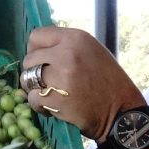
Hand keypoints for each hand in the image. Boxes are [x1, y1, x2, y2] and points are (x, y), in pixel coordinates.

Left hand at [20, 26, 147, 141]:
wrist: (121, 112)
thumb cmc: (109, 82)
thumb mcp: (92, 52)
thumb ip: (67, 47)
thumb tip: (41, 50)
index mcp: (76, 38)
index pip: (37, 36)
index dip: (35, 50)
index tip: (41, 61)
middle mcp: (66, 53)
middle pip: (29, 58)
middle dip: (33, 72)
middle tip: (46, 82)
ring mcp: (59, 76)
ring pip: (26, 79)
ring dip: (34, 88)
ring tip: (49, 94)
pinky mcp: (55, 98)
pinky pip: (32, 99)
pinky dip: (38, 105)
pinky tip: (52, 107)